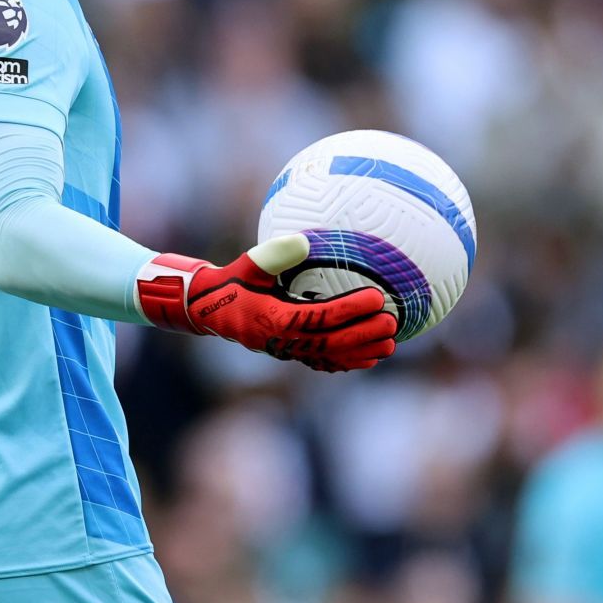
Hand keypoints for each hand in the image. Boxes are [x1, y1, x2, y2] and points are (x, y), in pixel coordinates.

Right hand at [136, 234, 396, 370]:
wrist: (210, 310)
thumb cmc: (232, 282)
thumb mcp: (247, 265)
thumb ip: (273, 255)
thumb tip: (302, 240)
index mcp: (272, 319)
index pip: (318, 317)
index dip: (348, 310)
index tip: (376, 298)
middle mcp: (280, 341)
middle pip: (329, 343)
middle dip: (363, 334)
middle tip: (391, 323)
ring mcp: (286, 351)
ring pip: (329, 357)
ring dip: (361, 352)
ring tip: (391, 344)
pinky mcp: (289, 354)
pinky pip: (322, 362)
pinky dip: (347, 361)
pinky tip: (369, 357)